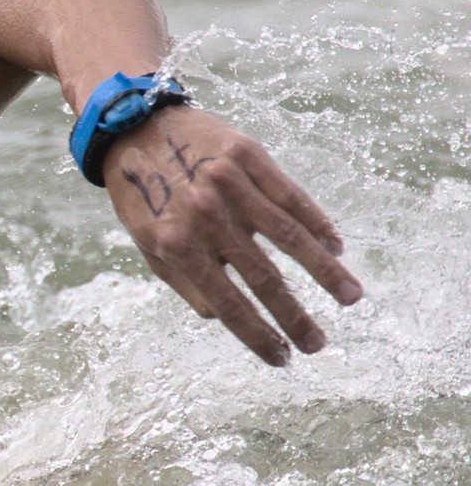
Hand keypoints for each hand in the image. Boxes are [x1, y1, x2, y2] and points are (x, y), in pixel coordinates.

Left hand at [102, 106, 362, 364]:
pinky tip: (335, 248)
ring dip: (325, 271)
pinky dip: (317, 223)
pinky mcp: (249, 155)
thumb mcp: (147, 244)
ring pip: (290, 236)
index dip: (257, 335)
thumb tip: (222, 316)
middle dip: (294, 317)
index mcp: (176, 244)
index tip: (282, 358)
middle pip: (263, 277)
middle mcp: (205, 216)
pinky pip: (292, 195)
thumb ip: (184, 281)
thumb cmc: (142, 195)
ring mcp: (229, 184)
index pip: (227, 303)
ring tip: (351, 298)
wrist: (134, 127)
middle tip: (318, 344)